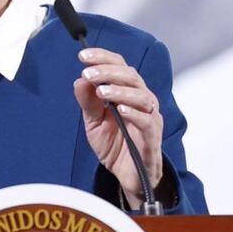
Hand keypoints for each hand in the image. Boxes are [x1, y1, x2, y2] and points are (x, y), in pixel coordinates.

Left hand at [72, 47, 162, 206]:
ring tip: (102, 91)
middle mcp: (143, 101)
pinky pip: (147, 121)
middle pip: (131, 76)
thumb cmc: (116, 145)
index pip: (120, 66)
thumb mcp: (94, 122)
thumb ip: (88, 102)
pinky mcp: (152, 137)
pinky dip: (135, 113)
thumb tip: (80, 79)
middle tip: (89, 73)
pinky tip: (121, 110)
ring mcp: (150, 118)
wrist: (128, 176)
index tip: (83, 55)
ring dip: (120, 90)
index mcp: (129, 92)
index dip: (103, 58)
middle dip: (108, 72)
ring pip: (142, 96)